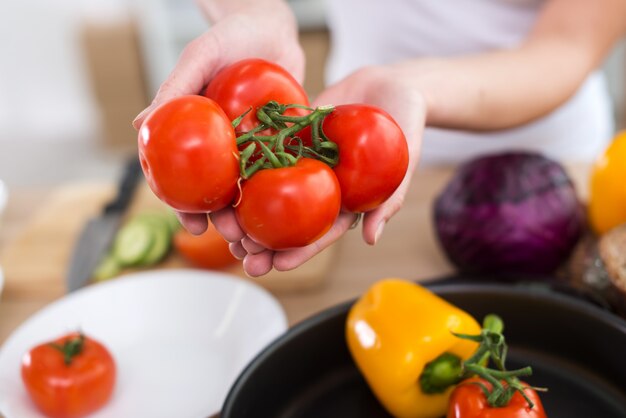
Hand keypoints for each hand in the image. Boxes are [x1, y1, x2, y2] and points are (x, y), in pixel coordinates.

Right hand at [132, 0, 303, 234]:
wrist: (274, 26)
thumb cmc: (231, 36)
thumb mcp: (201, 56)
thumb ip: (175, 87)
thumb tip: (139, 126)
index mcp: (199, 136)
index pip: (187, 179)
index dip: (186, 206)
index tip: (192, 226)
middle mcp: (227, 147)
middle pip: (223, 193)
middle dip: (227, 222)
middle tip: (235, 238)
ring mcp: (258, 147)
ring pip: (255, 191)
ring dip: (257, 218)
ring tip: (263, 239)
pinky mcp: (286, 142)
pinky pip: (287, 171)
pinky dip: (289, 193)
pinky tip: (296, 214)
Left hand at [222, 65, 425, 275]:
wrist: (391, 86)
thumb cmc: (406, 126)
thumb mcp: (405, 162)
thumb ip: (389, 199)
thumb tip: (370, 240)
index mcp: (345, 201)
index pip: (320, 233)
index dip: (299, 252)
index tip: (278, 266)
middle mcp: (320, 187)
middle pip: (290, 220)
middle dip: (267, 242)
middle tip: (244, 256)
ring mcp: (304, 163)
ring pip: (272, 192)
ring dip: (249, 212)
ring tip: (226, 228)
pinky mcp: (293, 138)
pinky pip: (267, 152)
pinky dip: (247, 167)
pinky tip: (226, 179)